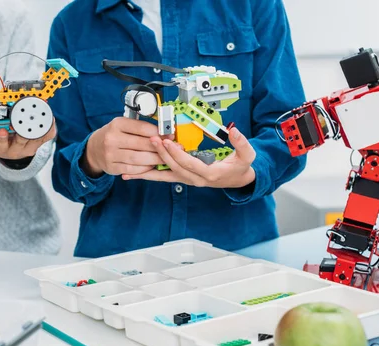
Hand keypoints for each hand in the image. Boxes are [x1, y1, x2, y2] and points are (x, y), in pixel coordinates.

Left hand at [0, 122, 56, 158]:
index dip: (38, 131)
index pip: (37, 138)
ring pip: (2, 145)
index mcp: (31, 145)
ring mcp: (4, 147)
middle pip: (20, 142)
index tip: (39, 123)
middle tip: (21, 126)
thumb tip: (51, 117)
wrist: (12, 152)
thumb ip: (47, 128)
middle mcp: (18, 148)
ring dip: (2, 138)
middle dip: (21, 134)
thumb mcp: (38, 137)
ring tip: (2, 131)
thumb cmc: (24, 141)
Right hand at [82, 117, 163, 177]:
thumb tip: (164, 132)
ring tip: (166, 159)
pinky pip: (132, 169)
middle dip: (160, 147)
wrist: (94, 150)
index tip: (170, 136)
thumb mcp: (123, 126)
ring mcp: (110, 154)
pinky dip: (144, 169)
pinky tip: (152, 166)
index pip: (142, 128)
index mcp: (117, 124)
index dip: (159, 132)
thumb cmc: (115, 136)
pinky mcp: (112, 167)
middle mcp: (112, 138)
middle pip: (142, 144)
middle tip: (173, 149)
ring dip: (155, 160)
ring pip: (138, 158)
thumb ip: (140, 128)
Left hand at [123, 127, 255, 187]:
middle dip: (161, 154)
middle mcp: (196, 179)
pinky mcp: (183, 178)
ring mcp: (188, 180)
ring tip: (131, 168)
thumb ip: (242, 144)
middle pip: (174, 168)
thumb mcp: (247, 155)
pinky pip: (164, 177)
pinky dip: (149, 175)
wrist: (238, 180)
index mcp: (209, 174)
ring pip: (165, 176)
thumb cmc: (241, 166)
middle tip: (150, 140)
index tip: (166, 142)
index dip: (176, 154)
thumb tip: (235, 132)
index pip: (189, 163)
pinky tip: (135, 174)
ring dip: (149, 170)